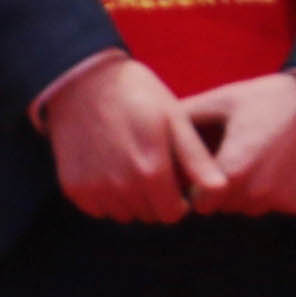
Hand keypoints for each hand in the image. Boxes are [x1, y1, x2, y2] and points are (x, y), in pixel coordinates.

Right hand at [40, 51, 194, 224]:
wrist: (82, 81)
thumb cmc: (137, 95)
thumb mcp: (174, 118)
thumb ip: (196, 159)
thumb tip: (221, 191)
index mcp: (150, 170)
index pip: (172, 214)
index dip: (178, 199)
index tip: (175, 178)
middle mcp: (121, 187)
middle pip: (149, 215)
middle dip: (156, 198)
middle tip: (152, 164)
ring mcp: (95, 190)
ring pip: (125, 214)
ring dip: (132, 198)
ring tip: (130, 161)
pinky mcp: (75, 189)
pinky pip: (100, 208)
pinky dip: (108, 195)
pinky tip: (109, 165)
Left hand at [177, 72, 295, 220]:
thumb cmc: (269, 97)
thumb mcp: (225, 99)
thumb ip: (186, 119)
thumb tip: (151, 131)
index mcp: (233, 170)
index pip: (201, 203)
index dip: (201, 186)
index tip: (212, 164)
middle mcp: (257, 194)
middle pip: (226, 205)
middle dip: (225, 187)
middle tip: (240, 152)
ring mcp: (283, 202)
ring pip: (252, 207)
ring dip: (252, 190)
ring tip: (264, 153)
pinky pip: (279, 205)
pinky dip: (279, 189)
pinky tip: (287, 161)